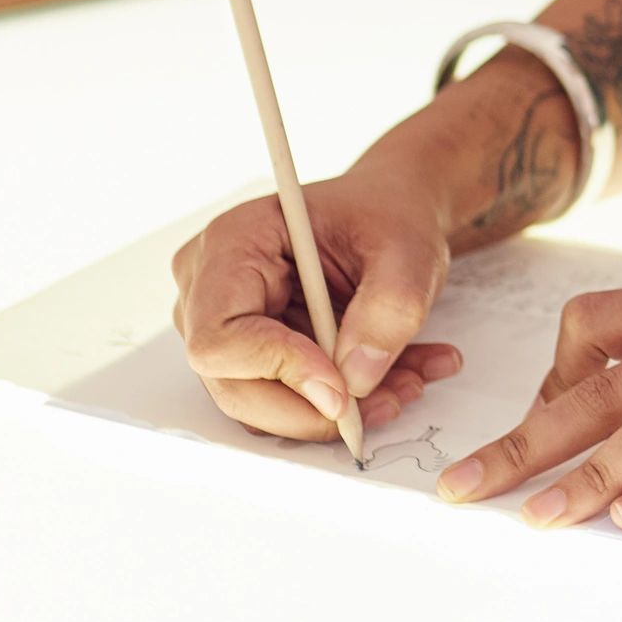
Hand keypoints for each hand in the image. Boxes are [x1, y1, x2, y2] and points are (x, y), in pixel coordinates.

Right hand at [171, 162, 459, 441]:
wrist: (393, 212)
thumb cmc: (389, 214)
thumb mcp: (408, 251)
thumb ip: (387, 309)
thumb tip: (355, 380)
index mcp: (235, 242)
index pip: (221, 336)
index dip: (278, 370)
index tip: (343, 388)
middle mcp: (212, 288)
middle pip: (234, 385)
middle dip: (314, 408)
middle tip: (388, 402)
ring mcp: (228, 325)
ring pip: (264, 404)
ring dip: (339, 408)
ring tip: (409, 381)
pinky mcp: (252, 353)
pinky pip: (286, 400)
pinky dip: (344, 401)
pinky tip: (396, 378)